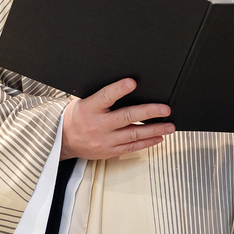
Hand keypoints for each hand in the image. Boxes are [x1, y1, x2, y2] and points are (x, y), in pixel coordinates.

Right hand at [60, 78, 174, 160]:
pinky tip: (158, 136)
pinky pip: (132, 147)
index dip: (119, 89)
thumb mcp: (85, 101)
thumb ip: (104, 97)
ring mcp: (105, 140)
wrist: (63, 140)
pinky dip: (147, 142)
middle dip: (149, 112)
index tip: (132, 82)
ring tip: (169, 126)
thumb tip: (130, 86)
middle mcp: (98, 125)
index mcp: (90, 108)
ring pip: (134, 134)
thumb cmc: (77, 116)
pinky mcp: (109, 151)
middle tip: (165, 109)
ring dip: (154, 129)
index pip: (105, 96)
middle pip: (126, 117)